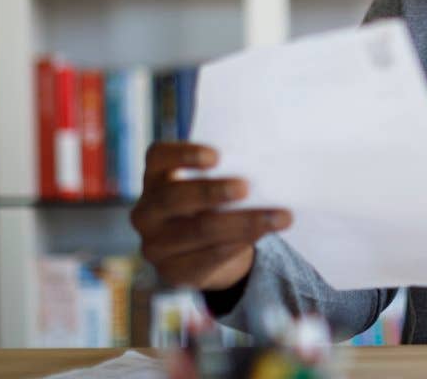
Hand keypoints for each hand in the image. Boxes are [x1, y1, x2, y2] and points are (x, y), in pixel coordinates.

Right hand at [131, 143, 292, 289]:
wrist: (205, 253)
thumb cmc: (213, 205)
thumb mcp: (212, 186)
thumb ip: (226, 176)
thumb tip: (263, 171)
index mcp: (155, 177)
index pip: (158, 157)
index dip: (184, 154)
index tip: (217, 155)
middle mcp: (147, 211)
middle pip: (175, 197)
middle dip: (213, 192)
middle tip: (246, 187)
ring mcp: (155, 245)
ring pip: (199, 230)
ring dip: (243, 222)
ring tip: (279, 217)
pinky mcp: (173, 272)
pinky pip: (209, 257)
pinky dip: (239, 243)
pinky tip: (262, 234)